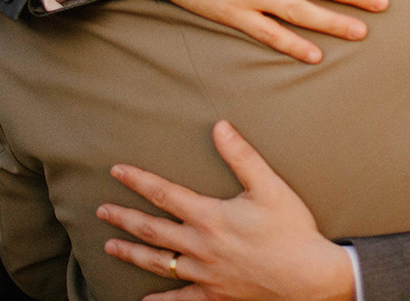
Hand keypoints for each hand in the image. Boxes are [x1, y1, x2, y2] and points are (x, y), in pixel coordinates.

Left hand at [97, 121, 354, 300]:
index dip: (138, 180)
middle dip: (124, 218)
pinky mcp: (214, 295)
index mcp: (210, 217)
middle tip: (101, 211)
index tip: (117, 171)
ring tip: (110, 246)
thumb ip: (242, 156)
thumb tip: (220, 127)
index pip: (164, 194)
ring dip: (131, 253)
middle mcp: (200, 246)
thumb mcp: (270, 186)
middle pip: (151, 230)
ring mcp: (205, 274)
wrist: (308, 275)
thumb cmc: (292, 229)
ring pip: (158, 262)